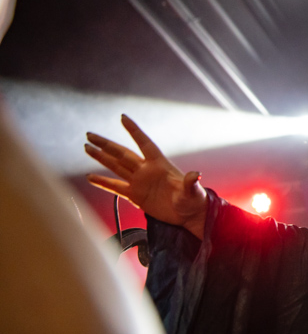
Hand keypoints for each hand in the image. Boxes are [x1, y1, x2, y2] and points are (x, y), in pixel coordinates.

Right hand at [85, 115, 207, 238]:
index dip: (134, 131)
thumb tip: (195, 174)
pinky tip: (90, 177)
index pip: (144, 143)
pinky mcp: (135, 196)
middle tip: (90, 134)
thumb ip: (189, 182)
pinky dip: (103, 182)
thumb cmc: (194, 200)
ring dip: (101, 158)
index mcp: (160, 164)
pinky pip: (116, 187)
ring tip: (87, 148)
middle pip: (123, 153)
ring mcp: (139, 182)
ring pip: (116, 167)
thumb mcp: (193, 191)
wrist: (188, 216)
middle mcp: (146, 170)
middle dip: (107, 144)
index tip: (122, 117)